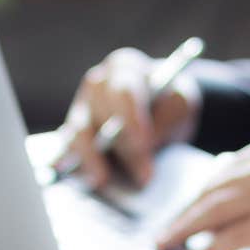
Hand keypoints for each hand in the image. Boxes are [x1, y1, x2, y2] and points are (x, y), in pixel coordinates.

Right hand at [55, 48, 192, 187]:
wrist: (160, 110)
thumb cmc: (169, 102)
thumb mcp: (180, 105)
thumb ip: (164, 122)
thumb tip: (144, 151)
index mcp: (124, 67)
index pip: (124, 91)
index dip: (131, 119)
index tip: (144, 143)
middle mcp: (97, 84)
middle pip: (100, 114)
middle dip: (121, 147)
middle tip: (142, 176)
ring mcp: (81, 108)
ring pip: (77, 132)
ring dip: (90, 158)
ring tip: (103, 181)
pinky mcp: (74, 134)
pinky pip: (69, 151)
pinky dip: (75, 165)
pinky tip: (85, 182)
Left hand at [156, 138, 249, 249]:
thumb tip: (214, 178)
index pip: (218, 175)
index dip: (193, 200)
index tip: (176, 217)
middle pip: (212, 191)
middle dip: (183, 215)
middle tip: (162, 235)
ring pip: (215, 210)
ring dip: (185, 230)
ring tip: (167, 246)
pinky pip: (233, 236)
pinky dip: (208, 249)